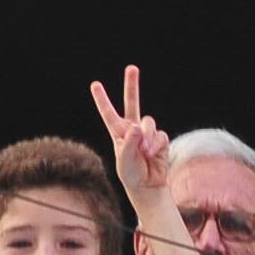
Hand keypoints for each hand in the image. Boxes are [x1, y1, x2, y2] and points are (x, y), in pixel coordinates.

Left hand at [89, 65, 170, 209]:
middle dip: (132, 85)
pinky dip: (157, 145)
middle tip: (131, 68)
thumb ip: (129, 143)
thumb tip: (136, 126)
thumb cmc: (131, 175)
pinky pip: (160, 135)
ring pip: (149, 122)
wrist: (148, 186)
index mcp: (118, 133)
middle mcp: (132, 129)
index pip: (109, 113)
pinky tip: (153, 155)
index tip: (95, 84)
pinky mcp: (160, 138)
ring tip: (145, 152)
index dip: (102, 99)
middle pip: (132, 102)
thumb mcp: (124, 161)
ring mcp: (147, 133)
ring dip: (147, 137)